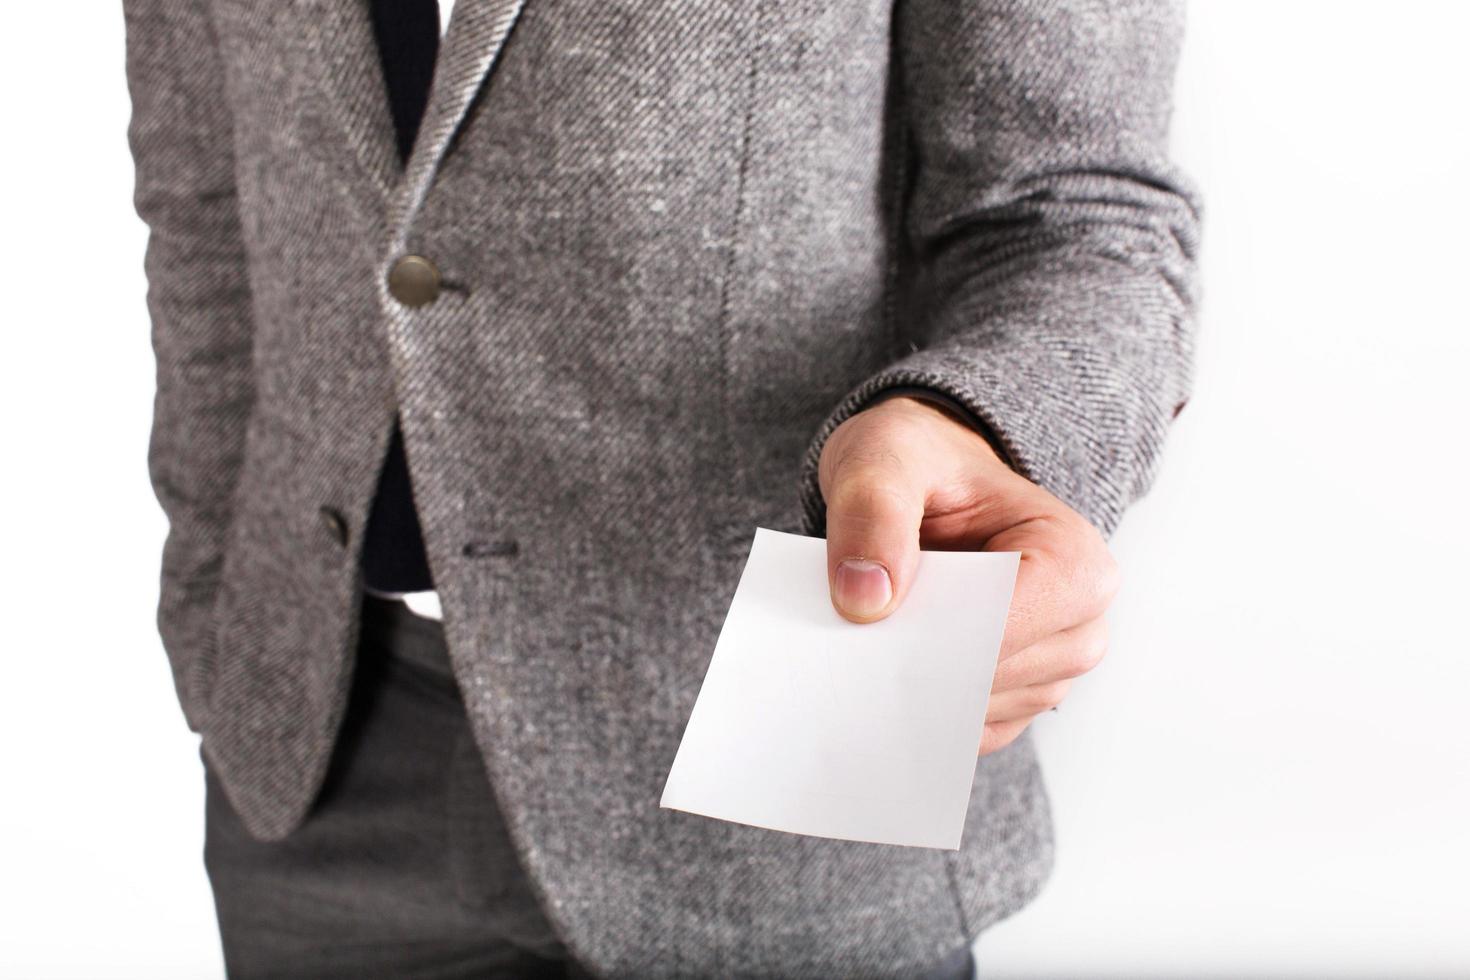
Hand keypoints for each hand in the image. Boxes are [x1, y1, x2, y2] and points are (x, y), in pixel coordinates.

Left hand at [817, 395, 1118, 754]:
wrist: (924, 484)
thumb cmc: (919, 462)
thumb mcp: (883, 458)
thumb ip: (872, 514)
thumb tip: (864, 597)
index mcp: (1073, 557)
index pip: (1007, 625)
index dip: (935, 634)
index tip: (866, 627)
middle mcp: (1080, 622)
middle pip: (993, 679)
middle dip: (917, 665)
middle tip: (847, 639)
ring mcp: (1049, 670)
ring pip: (975, 714)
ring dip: (912, 690)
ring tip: (861, 645)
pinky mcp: (1011, 700)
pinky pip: (960, 733)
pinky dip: (915, 713)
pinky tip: (876, 676)